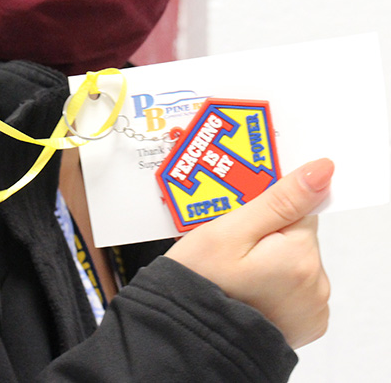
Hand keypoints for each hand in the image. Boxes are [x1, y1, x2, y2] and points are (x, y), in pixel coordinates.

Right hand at [165, 158, 333, 348]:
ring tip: (231, 269)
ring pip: (292, 258)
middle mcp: (315, 282)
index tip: (235, 215)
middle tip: (227, 244)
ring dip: (266, 257)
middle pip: (294, 233)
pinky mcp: (304, 322)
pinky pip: (293, 286)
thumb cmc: (201, 282)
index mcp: (299, 255)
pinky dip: (272, 282)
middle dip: (263, 232)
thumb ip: (279, 200)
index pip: (295, 206)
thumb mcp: (229, 231)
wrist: (188, 339)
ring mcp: (312, 306)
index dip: (262, 205)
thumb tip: (322, 171)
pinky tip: (244, 287)